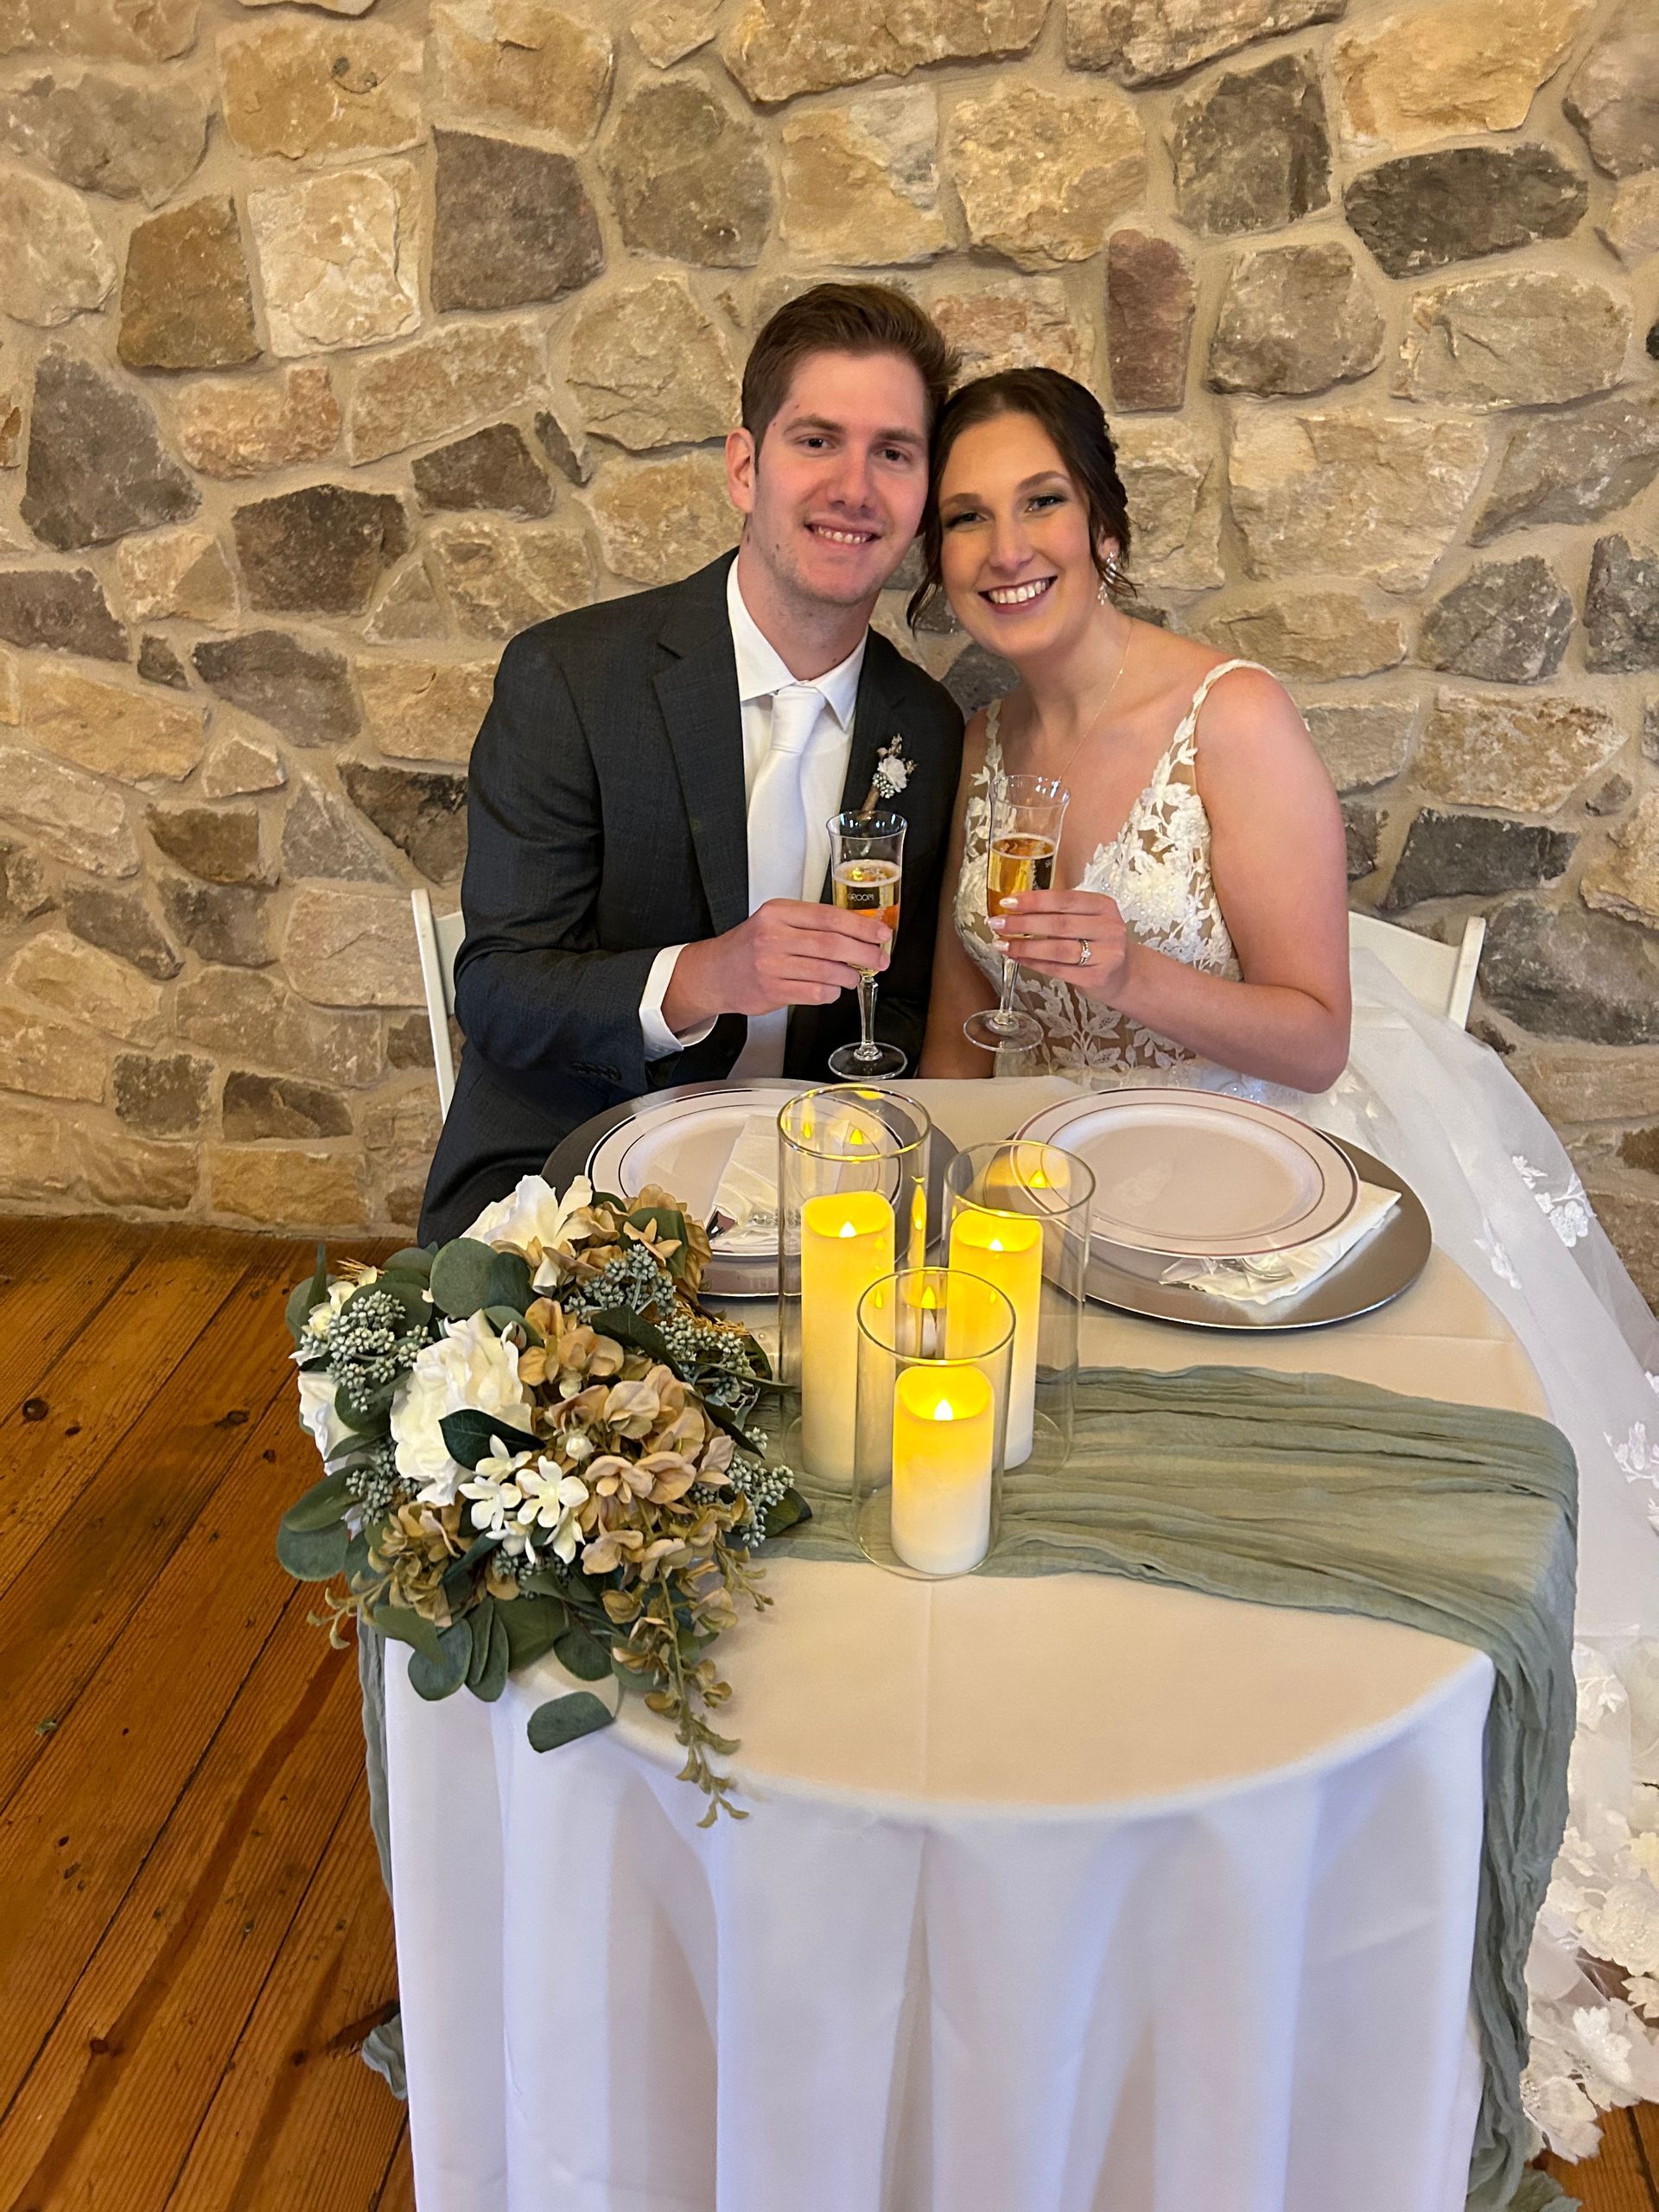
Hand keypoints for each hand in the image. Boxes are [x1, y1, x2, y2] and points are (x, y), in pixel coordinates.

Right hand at [664, 899, 890, 1028]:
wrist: (715, 973)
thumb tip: (859, 932)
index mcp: (778, 912)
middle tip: (880, 959)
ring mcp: (771, 965)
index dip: (860, 926)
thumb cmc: (751, 946)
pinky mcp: (772, 990)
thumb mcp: (776, 922)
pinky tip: (832, 989)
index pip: (829, 916)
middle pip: (832, 944)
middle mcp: (773, 936)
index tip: (881, 933)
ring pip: (826, 971)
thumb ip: (811, 924)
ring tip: (854, 976)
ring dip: (849, 976)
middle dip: (864, 953)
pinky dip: (831, 992)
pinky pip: (814, 993)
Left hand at [990, 889, 1132, 999]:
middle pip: (1059, 924)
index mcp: (1104, 906)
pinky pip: (1058, 969)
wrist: (1125, 973)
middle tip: (998, 923)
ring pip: (1057, 949)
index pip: (1065, 899)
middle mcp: (1109, 928)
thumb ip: (1061, 911)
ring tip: (1002, 943)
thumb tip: (1015, 907)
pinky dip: (1034, 963)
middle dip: (1023, 923)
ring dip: (1025, 946)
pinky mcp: (1097, 977)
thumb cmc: (1098, 942)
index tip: (1008, 902)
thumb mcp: (1089, 919)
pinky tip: (1017, 957)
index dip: (1034, 900)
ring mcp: (1106, 954)